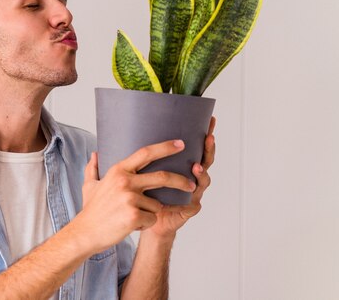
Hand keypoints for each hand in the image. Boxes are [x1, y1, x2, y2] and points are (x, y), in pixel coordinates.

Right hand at [77, 140, 195, 253]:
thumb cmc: (90, 210)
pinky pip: (152, 218)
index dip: (165, 147)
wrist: (86, 233)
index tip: (180, 144)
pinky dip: (145, 224)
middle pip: (162, 177)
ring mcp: (130, 198)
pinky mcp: (134, 215)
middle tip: (191, 185)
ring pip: (157, 204)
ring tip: (132, 217)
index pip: (146, 153)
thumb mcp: (89, 185)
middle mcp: (125, 181)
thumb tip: (95, 154)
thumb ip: (93, 168)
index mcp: (118, 171)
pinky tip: (130, 225)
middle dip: (180, 180)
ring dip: (150, 212)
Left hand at [144, 116, 216, 238]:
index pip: (195, 147)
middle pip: (204, 161)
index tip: (210, 120)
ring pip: (203, 182)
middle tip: (209, 138)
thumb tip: (128, 133)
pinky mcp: (188, 209)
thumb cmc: (144, 194)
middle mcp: (190, 177)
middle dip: (208, 149)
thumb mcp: (142, 171)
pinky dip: (191, 200)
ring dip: (201, 174)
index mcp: (181, 166)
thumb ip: (142, 157)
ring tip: (196, 167)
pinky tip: (190, 197)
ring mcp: (192, 193)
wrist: (144, 219)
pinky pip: (193, 204)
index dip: (204, 134)